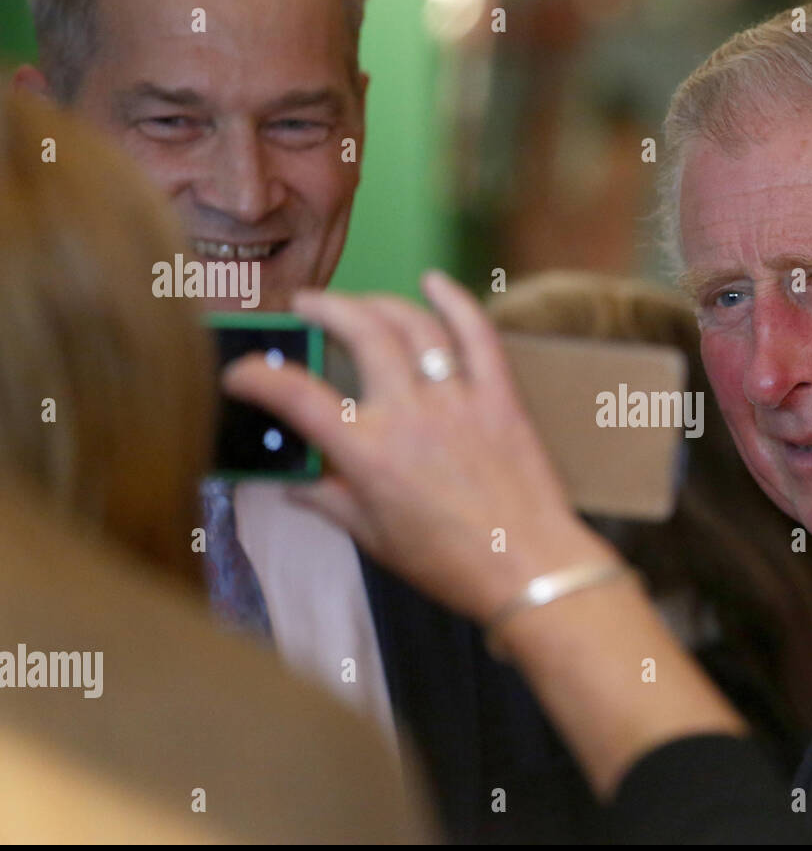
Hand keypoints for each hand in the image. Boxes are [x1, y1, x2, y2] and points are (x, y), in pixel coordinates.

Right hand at [221, 271, 617, 621]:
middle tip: (307, 307)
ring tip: (356, 302)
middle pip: (360, 333)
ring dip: (378, 302)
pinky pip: (478, 334)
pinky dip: (456, 301)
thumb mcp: (376, 539)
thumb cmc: (453, 564)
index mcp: (369, 454)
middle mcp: (410, 414)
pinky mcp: (500, 397)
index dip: (258, 376)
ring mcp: (459, 400)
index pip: (297, 397)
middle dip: (324, 309)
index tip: (242, 370)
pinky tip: (434, 282)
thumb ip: (331, 502)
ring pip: (413, 325)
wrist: (530, 569)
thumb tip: (294, 486)